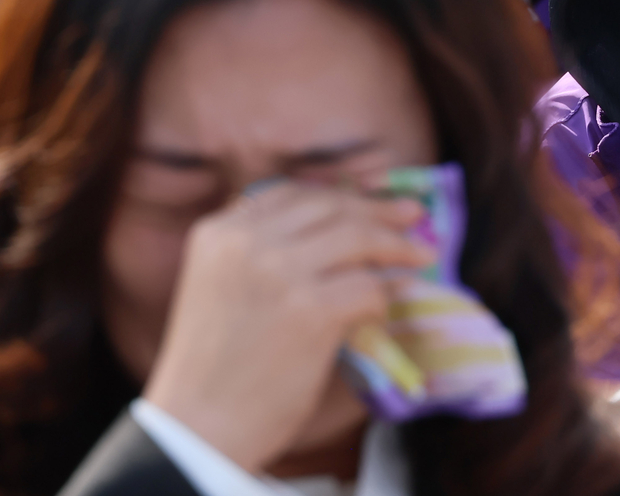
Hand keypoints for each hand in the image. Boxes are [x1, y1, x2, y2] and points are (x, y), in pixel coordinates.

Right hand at [142, 184, 433, 471]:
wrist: (198, 427)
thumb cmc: (212, 363)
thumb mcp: (220, 284)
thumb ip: (261, 249)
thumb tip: (340, 221)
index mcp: (220, 231)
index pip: (293, 193)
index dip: (340, 193)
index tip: (374, 195)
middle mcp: (247, 241)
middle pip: (331, 207)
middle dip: (379, 209)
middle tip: (413, 216)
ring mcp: (281, 273)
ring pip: (358, 237)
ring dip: (397, 246)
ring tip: (421, 255)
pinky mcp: (312, 311)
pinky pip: (368, 287)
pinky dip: (385, 298)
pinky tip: (385, 310)